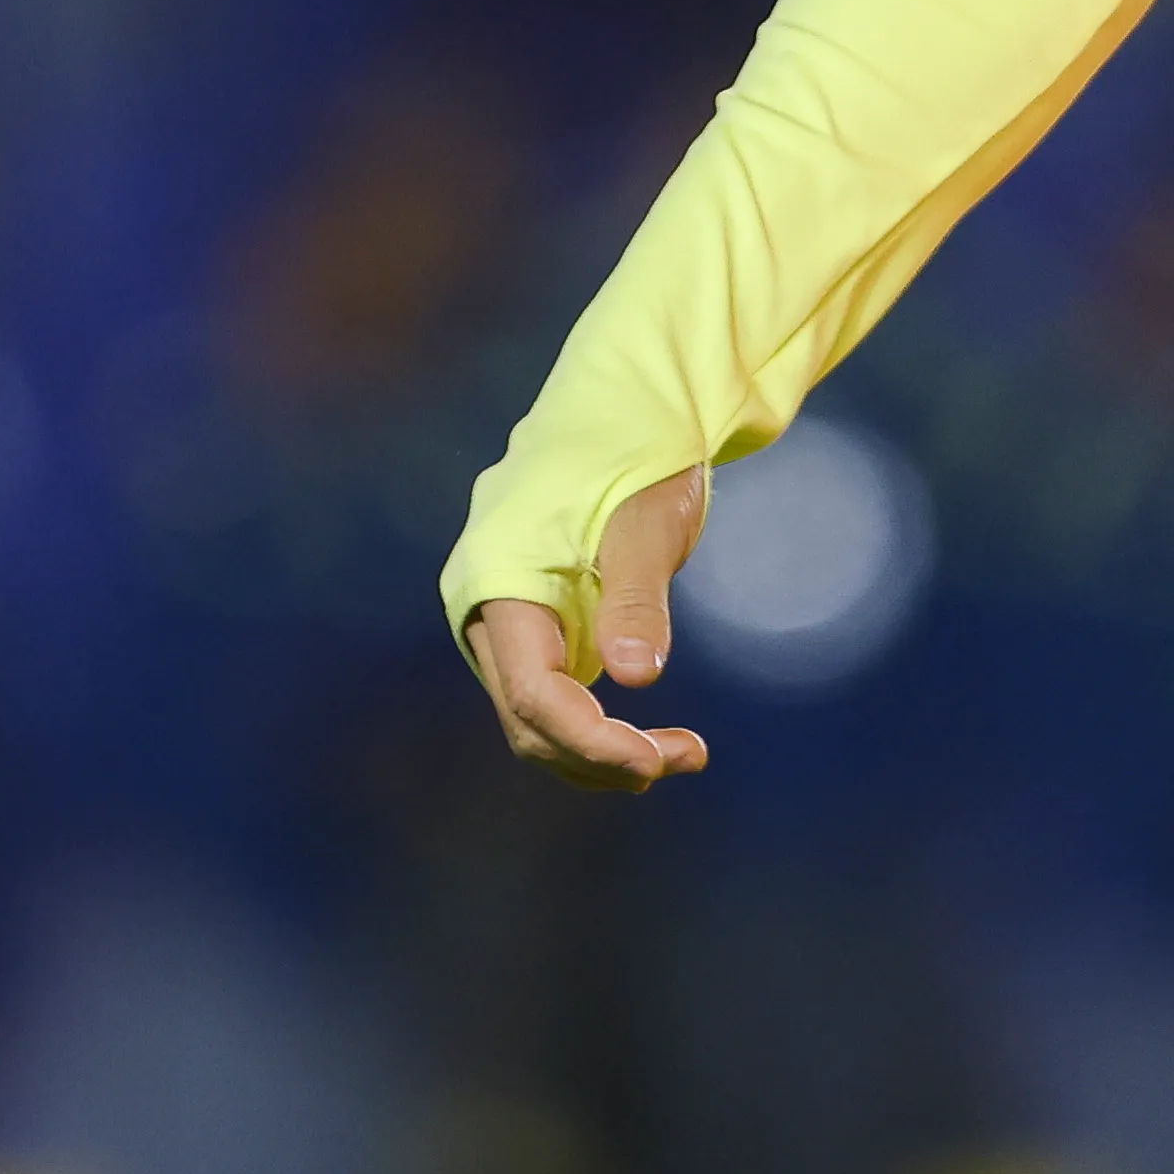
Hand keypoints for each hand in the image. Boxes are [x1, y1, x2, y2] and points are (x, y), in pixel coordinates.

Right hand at [460, 466, 714, 792]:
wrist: (625, 413)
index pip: (534, 693)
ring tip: (683, 754)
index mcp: (498, 582)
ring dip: (603, 752)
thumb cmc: (635, 455)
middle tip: (686, 755)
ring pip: (540, 723)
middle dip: (602, 755)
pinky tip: (654, 740)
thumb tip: (636, 673)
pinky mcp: (536, 629)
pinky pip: (556, 701)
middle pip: (531, 721)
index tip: (655, 760)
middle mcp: (488, 613)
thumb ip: (634, 596)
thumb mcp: (644, 521)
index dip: (591, 740)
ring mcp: (508, 625)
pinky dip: (600, 730)